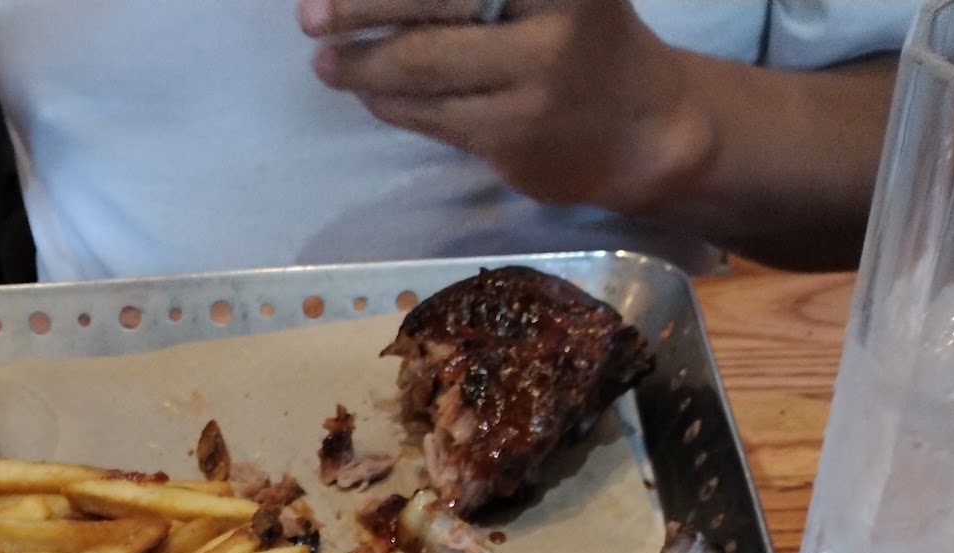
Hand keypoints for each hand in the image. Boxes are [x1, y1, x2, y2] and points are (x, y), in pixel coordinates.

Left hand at [296, 0, 712, 219]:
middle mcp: (551, 18)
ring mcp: (533, 82)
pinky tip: (370, 95)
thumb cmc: (584, 40)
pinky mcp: (513, 138)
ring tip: (328, 62)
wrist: (645, 130)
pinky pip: (431, 117)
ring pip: (421, 69)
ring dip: (362, 67)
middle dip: (357, 11)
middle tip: (308, 18)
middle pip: (430, 4)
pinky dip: (391, 104)